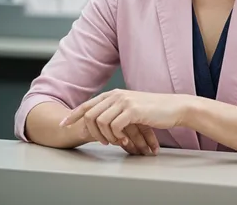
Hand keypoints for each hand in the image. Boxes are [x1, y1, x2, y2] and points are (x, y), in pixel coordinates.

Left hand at [60, 90, 188, 149]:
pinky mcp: (133, 110)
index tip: (63, 124)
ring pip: (100, 121)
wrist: (173, 108)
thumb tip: (98, 123)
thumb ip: (115, 111)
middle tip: (103, 142)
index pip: (88, 104)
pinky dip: (117, 136)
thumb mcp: (130, 108)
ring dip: (105, 136)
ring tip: (116, 142)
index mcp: (114, 94)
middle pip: (90, 114)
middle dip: (91, 131)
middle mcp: (117, 95)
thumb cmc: (153, 111)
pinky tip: (124, 140)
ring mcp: (124, 102)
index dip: (73, 115)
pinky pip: (114, 126)